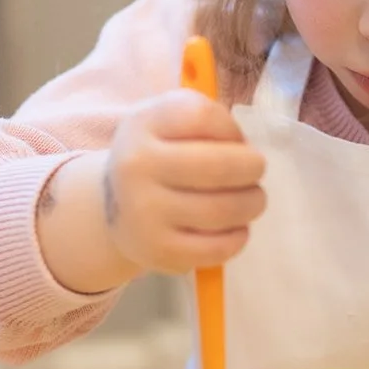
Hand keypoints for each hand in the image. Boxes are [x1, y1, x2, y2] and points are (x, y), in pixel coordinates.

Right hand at [103, 89, 266, 273]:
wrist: (113, 208)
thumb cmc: (156, 156)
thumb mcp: (167, 122)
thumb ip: (207, 120)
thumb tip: (243, 148)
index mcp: (142, 126)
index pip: (203, 117)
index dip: (231, 129)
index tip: (234, 141)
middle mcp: (136, 168)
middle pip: (218, 166)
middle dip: (252, 168)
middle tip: (255, 171)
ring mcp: (145, 214)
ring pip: (222, 209)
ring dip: (251, 203)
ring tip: (251, 199)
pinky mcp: (159, 251)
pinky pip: (217, 247)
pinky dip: (239, 236)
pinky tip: (236, 227)